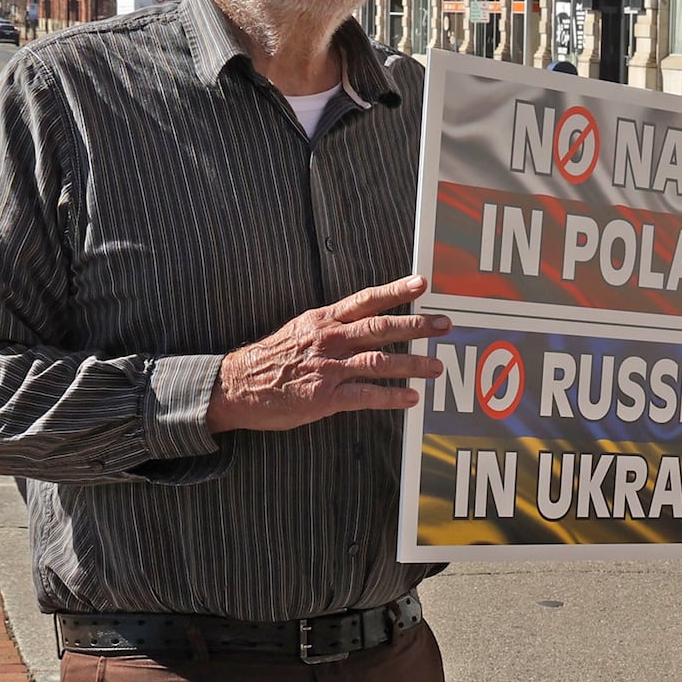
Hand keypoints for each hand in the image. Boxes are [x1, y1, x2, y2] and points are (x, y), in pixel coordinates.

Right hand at [208, 275, 449, 433]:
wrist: (237, 385)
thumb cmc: (272, 358)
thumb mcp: (302, 329)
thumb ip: (334, 325)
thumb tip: (365, 319)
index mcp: (324, 320)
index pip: (366, 299)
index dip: (396, 290)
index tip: (422, 283)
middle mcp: (330, 339)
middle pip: (381, 328)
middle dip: (416, 326)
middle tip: (444, 325)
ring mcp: (328, 368)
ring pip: (379, 362)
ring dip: (412, 364)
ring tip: (437, 367)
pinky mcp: (325, 397)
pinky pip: (366, 396)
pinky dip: (391, 397)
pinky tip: (411, 398)